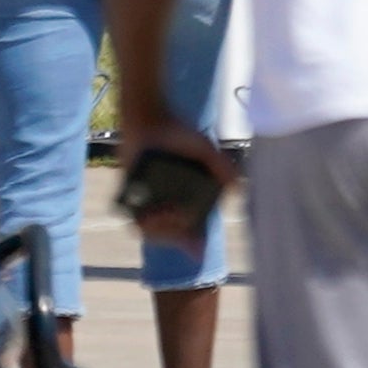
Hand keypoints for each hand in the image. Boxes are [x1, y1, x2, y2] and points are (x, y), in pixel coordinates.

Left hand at [118, 109, 238, 256]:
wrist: (149, 118)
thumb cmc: (177, 132)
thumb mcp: (203, 149)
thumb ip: (220, 166)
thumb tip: (236, 188)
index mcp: (189, 195)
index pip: (194, 228)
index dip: (194, 242)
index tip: (197, 250)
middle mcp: (170, 202)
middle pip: (173, 234)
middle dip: (176, 234)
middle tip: (177, 217)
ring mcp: (150, 201)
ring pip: (154, 232)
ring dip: (159, 232)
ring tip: (160, 216)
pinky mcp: (131, 195)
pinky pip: (134, 220)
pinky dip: (141, 224)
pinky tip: (147, 216)